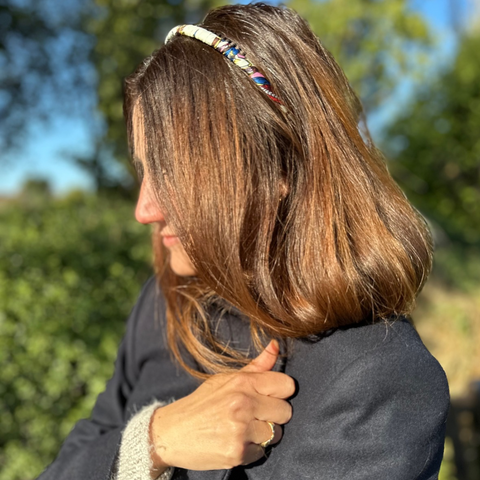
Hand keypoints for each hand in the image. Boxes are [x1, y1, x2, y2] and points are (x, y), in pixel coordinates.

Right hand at [149, 340, 294, 471]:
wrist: (172, 433)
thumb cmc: (202, 403)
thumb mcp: (225, 379)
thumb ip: (256, 366)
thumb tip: (276, 345)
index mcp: (241, 382)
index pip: (286, 385)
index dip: (280, 392)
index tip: (269, 396)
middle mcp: (243, 403)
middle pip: (286, 411)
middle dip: (273, 415)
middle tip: (254, 415)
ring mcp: (240, 429)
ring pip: (276, 433)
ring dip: (263, 434)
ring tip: (243, 429)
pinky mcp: (237, 453)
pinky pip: (262, 452)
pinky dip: (251, 450)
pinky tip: (236, 442)